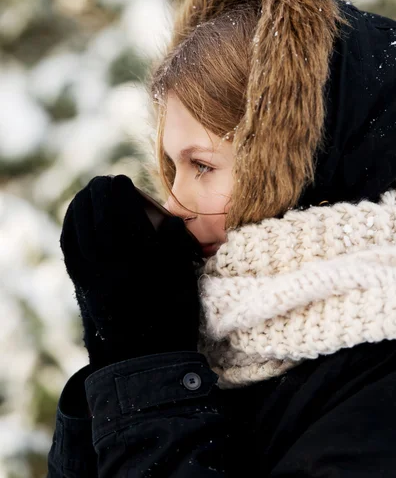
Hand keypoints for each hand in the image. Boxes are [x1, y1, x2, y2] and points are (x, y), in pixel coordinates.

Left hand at [60, 174, 202, 369]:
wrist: (146, 356)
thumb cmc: (173, 314)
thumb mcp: (184, 279)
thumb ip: (175, 246)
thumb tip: (168, 219)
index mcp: (143, 264)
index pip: (126, 216)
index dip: (121, 192)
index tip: (123, 180)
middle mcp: (113, 268)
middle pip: (99, 218)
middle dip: (100, 193)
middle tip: (107, 181)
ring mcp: (93, 277)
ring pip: (79, 230)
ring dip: (82, 205)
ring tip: (90, 192)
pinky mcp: (81, 284)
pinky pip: (69, 247)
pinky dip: (71, 224)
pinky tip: (76, 214)